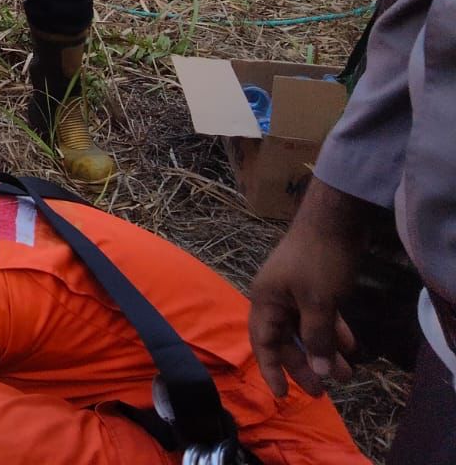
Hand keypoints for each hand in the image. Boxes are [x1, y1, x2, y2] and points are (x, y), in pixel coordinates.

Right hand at [248, 221, 359, 397]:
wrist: (336, 219)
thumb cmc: (319, 260)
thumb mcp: (318, 302)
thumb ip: (316, 338)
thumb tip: (316, 371)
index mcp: (266, 300)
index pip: (262, 342)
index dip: (271, 369)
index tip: (281, 395)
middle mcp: (276, 298)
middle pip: (286, 340)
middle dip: (304, 365)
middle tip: (323, 391)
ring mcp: (295, 291)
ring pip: (306, 329)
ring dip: (323, 351)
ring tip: (345, 373)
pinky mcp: (314, 286)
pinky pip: (319, 316)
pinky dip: (332, 331)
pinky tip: (350, 345)